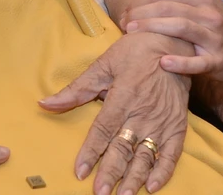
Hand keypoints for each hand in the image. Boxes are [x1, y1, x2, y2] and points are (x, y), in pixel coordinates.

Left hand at [40, 32, 191, 194]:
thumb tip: (45, 103)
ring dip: (134, 178)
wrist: (173, 42)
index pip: (103, 131)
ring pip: (146, 155)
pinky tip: (152, 186)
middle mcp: (142, 113)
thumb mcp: (103, 64)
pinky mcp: (177, 125)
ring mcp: (161, 121)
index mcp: (122, 97)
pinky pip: (172, 153)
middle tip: (100, 193)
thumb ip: (75, 89)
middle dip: (111, 173)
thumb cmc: (135, 52)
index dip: (91, 152)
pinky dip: (164, 171)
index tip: (80, 172)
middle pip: (123, 149)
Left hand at [122, 0, 222, 79]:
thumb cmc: (217, 22)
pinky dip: (180, 63)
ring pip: (182, 28)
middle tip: (123, 21)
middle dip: (143, 13)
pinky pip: (197, 62)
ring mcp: (214, 38)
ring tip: (132, 33)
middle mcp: (210, 15)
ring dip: (153, 28)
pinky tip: (163, 62)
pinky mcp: (217, 61)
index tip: (127, 9)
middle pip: (171, 8)